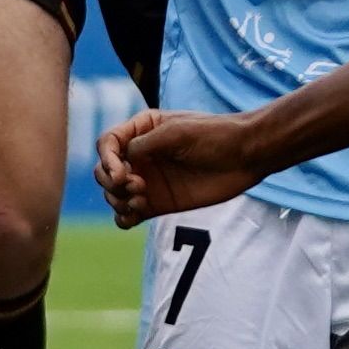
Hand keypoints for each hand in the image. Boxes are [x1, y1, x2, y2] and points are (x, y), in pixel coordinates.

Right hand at [94, 107, 261, 226]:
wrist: (245, 156)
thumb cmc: (214, 136)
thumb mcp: (176, 132)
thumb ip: (144, 144)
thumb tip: (122, 160)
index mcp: (141, 131)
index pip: (107, 144)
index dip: (107, 160)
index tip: (121, 174)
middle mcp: (141, 156)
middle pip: (104, 171)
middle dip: (111, 182)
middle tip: (136, 186)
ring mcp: (148, 180)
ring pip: (113, 195)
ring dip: (118, 200)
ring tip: (141, 200)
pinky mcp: (158, 203)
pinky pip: (128, 215)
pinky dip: (124, 218)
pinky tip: (136, 214)